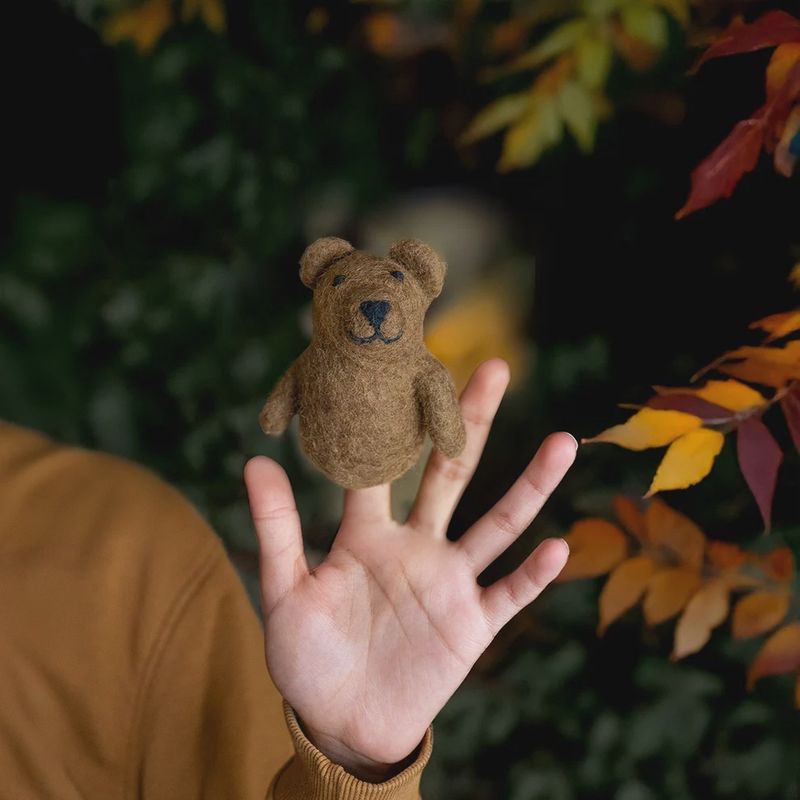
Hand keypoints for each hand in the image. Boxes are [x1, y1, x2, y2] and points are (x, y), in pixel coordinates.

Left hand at [244, 359, 576, 780]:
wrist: (340, 721)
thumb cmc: (307, 656)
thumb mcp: (284, 591)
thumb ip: (276, 527)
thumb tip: (255, 458)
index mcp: (367, 533)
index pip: (384, 465)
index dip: (393, 420)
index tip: (406, 368)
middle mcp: (417, 545)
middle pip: (451, 473)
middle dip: (472, 423)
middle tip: (494, 368)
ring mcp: (449, 582)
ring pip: (497, 524)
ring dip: (530, 486)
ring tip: (562, 442)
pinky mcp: (472, 625)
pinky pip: (507, 593)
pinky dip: (533, 575)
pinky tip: (558, 548)